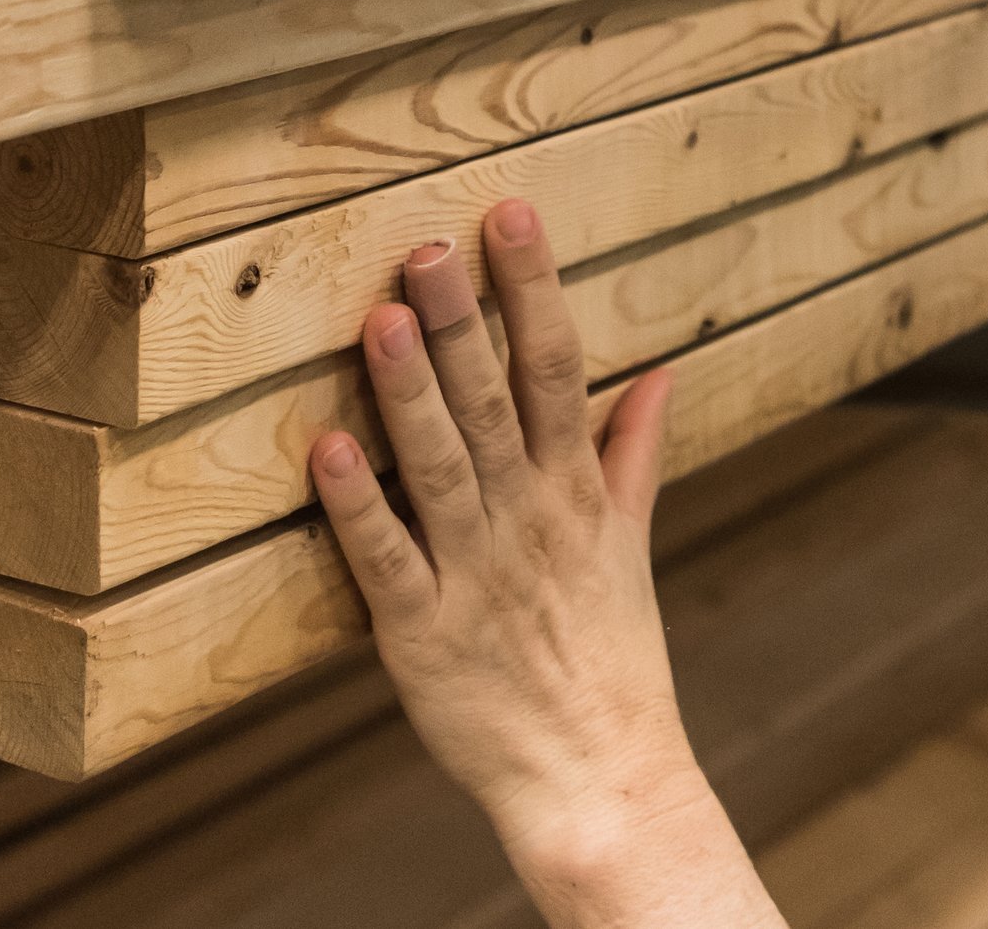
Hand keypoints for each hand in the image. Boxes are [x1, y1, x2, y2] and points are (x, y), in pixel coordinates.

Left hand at [313, 202, 772, 926]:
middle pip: (493, 401)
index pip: (556, 367)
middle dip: (464, 319)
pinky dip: (358, 508)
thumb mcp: (628, 545)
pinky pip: (387, 561)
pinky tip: (327, 451)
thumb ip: (633, 453)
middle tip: (429, 242)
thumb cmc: (608, 657)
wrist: (599, 775)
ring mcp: (474, 573)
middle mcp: (527, 518)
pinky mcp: (422, 633)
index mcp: (574, 490)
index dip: (533, 288)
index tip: (509, 213)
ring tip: (382, 320)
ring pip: (440, 465)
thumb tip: (660, 372)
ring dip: (410, 394)